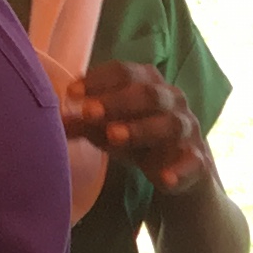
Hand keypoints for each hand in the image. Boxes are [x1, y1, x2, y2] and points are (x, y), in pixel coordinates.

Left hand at [69, 59, 211, 194]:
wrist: (179, 168)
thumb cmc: (138, 138)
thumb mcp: (109, 128)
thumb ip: (85, 123)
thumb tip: (54, 119)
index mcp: (149, 84)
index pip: (125, 72)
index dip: (99, 80)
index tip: (72, 92)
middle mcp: (172, 100)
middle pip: (148, 94)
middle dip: (117, 101)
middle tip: (88, 112)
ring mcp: (187, 129)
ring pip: (169, 124)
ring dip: (141, 129)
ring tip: (114, 137)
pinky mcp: (197, 159)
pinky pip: (192, 162)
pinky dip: (179, 170)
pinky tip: (165, 179)